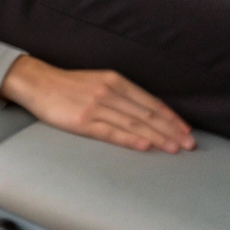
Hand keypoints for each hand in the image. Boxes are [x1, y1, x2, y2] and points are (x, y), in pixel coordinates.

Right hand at [0, 55, 195, 152]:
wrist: (38, 83)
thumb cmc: (70, 85)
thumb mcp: (98, 81)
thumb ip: (121, 94)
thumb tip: (147, 111)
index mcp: (114, 80)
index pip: (150, 101)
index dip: (170, 116)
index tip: (187, 130)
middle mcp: (108, 92)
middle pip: (146, 113)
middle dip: (171, 130)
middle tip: (191, 144)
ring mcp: (96, 107)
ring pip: (134, 123)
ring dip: (157, 137)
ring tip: (175, 149)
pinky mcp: (83, 122)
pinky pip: (111, 132)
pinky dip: (130, 139)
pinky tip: (145, 145)